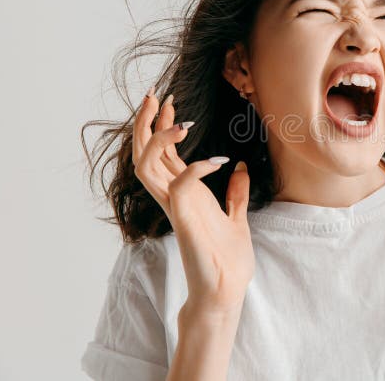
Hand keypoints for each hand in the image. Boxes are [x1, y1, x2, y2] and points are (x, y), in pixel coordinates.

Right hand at [133, 88, 254, 314]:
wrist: (226, 289)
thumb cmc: (227, 258)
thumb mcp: (237, 216)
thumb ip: (235, 193)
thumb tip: (240, 167)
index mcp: (183, 193)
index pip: (162, 152)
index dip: (162, 124)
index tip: (168, 100)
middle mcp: (173, 197)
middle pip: (144, 152)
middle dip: (146, 122)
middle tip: (155, 94)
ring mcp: (175, 208)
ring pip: (146, 166)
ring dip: (159, 139)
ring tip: (179, 120)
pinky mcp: (183, 220)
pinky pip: (179, 185)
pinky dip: (195, 168)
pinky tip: (218, 161)